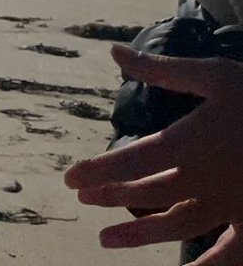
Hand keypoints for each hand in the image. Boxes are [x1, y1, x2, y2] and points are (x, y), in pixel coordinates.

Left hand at [64, 43, 242, 261]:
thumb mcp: (214, 75)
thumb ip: (162, 70)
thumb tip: (114, 52)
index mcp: (189, 144)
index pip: (131, 162)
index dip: (97, 171)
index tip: (70, 179)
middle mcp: (205, 181)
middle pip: (148, 193)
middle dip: (112, 195)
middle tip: (84, 199)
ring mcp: (230, 207)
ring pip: (177, 225)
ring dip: (140, 233)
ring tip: (107, 240)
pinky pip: (228, 255)